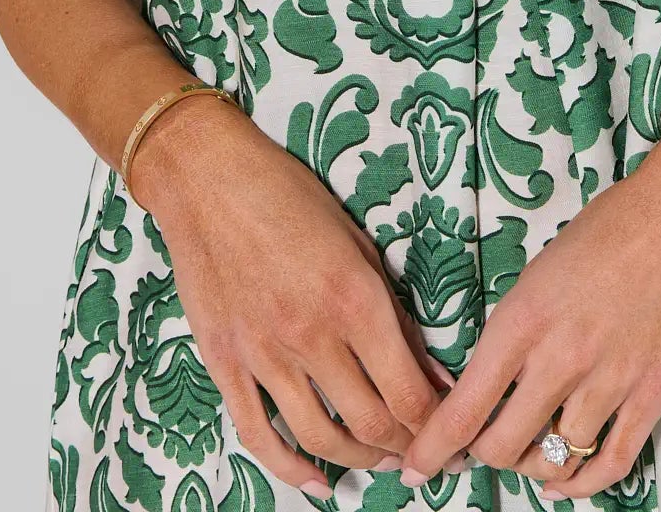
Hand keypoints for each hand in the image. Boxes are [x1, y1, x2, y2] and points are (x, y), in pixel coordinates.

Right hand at [132, 97, 456, 497]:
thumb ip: (395, 311)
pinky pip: (258, 434)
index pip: (408, 392)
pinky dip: (290, 468)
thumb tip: (433, 372)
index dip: (437, 426)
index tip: (451, 434)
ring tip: (380, 462)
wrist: (208, 179)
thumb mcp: (359, 242)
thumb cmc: (289, 196)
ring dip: (358, 461)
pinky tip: (315, 480)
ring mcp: (264, 355)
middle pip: (370, 423)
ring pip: (320, 438)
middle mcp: (312, 335)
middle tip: (423, 454)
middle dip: (406, 449)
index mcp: (354, 299)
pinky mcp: (225, 363)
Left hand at [396, 120, 660, 498]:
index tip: (416, 466)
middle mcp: (561, 358)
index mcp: (522, 320)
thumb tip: (491, 380)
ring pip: (555, 461)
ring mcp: (610, 381)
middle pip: (504, 446)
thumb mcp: (537, 271)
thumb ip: (515, 330)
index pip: (465, 406)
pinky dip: (583, 484)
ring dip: (534, 467)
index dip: (434, 447)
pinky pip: (612, 463)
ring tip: (529, 454)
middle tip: (482, 448)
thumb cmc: (607, 229)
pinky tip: (568, 479)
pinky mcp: (652, 394)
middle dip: (484, 456)